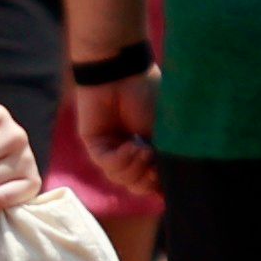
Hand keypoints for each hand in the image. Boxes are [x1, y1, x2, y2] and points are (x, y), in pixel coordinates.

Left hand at [66, 69, 155, 190]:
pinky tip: (129, 146)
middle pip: (136, 185)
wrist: (124, 72)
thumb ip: (163, 159)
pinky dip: (120, 159)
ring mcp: (112, 148)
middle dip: (145, 180)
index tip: (166, 177)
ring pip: (121, 178)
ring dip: (134, 168)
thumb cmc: (148, 95)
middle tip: (153, 166)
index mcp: (149, 147)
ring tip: (142, 150)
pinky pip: (107, 164)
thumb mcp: (162, 132)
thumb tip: (165, 188)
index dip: (158, 185)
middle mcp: (130, 151)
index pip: (151, 180)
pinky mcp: (95, 144)